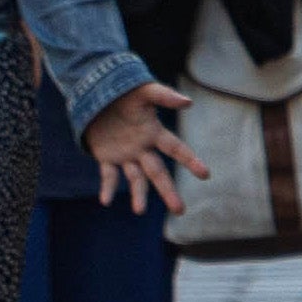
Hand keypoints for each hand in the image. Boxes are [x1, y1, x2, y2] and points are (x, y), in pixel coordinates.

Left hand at [81, 81, 207, 215]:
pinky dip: (107, 188)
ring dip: (139, 194)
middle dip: (168, 190)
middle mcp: (142, 148)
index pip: (176, 149)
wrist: (97, 91)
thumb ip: (164, 95)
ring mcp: (125, 155)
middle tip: (180, 210)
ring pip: (135, 178)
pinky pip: (108, 175)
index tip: (205, 175)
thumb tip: (188, 102)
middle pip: (157, 172)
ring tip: (139, 211)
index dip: (190, 161)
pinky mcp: (106, 157)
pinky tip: (105, 201)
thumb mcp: (144, 90)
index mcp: (154, 132)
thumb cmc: (125, 91)